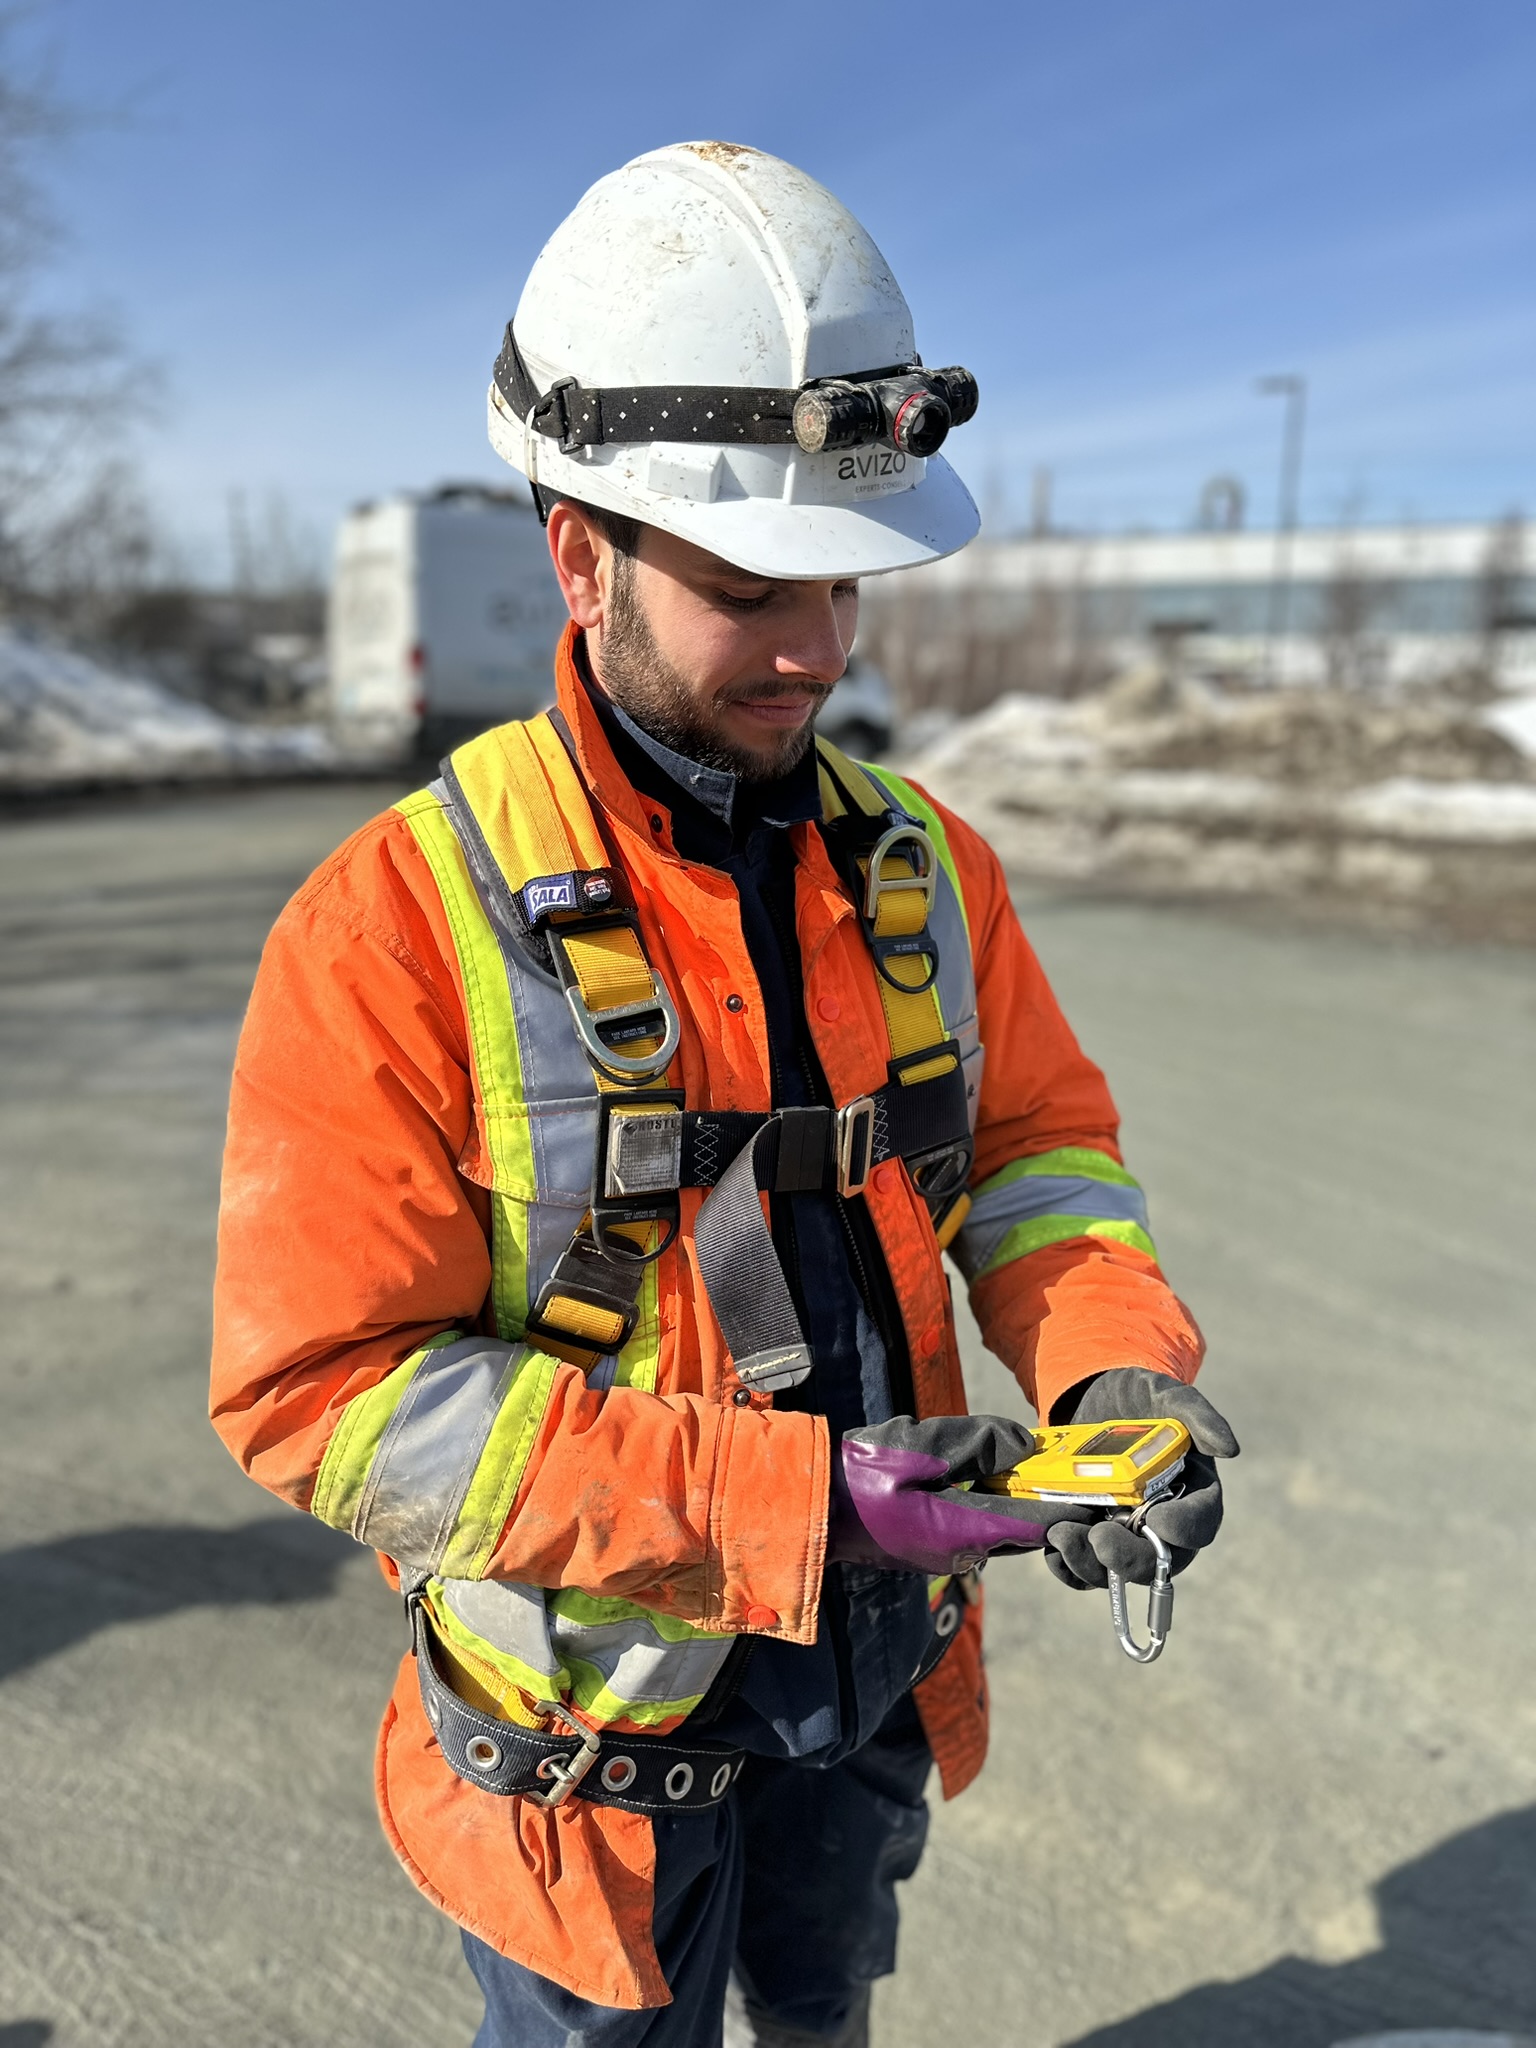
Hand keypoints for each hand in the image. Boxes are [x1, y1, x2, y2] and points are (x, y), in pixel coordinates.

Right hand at [830, 1413, 1081, 1576]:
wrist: (810, 1506)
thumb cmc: (858, 1473)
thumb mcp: (922, 1443)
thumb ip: (980, 1442)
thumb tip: (1025, 1446)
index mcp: (965, 1531)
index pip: (1039, 1522)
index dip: (1073, 1502)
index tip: (1103, 1483)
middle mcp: (963, 1552)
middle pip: (1025, 1526)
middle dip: (1050, 1496)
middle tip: (1074, 1463)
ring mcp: (946, 1553)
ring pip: (1002, 1525)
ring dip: (1020, 1496)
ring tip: (1036, 1461)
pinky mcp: (932, 1546)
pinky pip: (977, 1524)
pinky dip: (994, 1501)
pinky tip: (990, 1473)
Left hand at [1044, 1367, 1238, 1592]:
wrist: (1097, 1400)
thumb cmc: (1142, 1400)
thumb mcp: (1168, 1396)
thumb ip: (1197, 1416)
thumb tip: (1231, 1448)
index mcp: (1193, 1494)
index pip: (1200, 1523)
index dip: (1184, 1528)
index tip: (1160, 1520)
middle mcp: (1162, 1524)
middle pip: (1157, 1560)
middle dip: (1129, 1557)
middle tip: (1101, 1539)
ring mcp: (1125, 1534)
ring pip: (1116, 1572)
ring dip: (1089, 1563)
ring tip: (1063, 1535)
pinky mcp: (1092, 1537)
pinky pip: (1083, 1569)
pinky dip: (1066, 1566)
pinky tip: (1050, 1547)